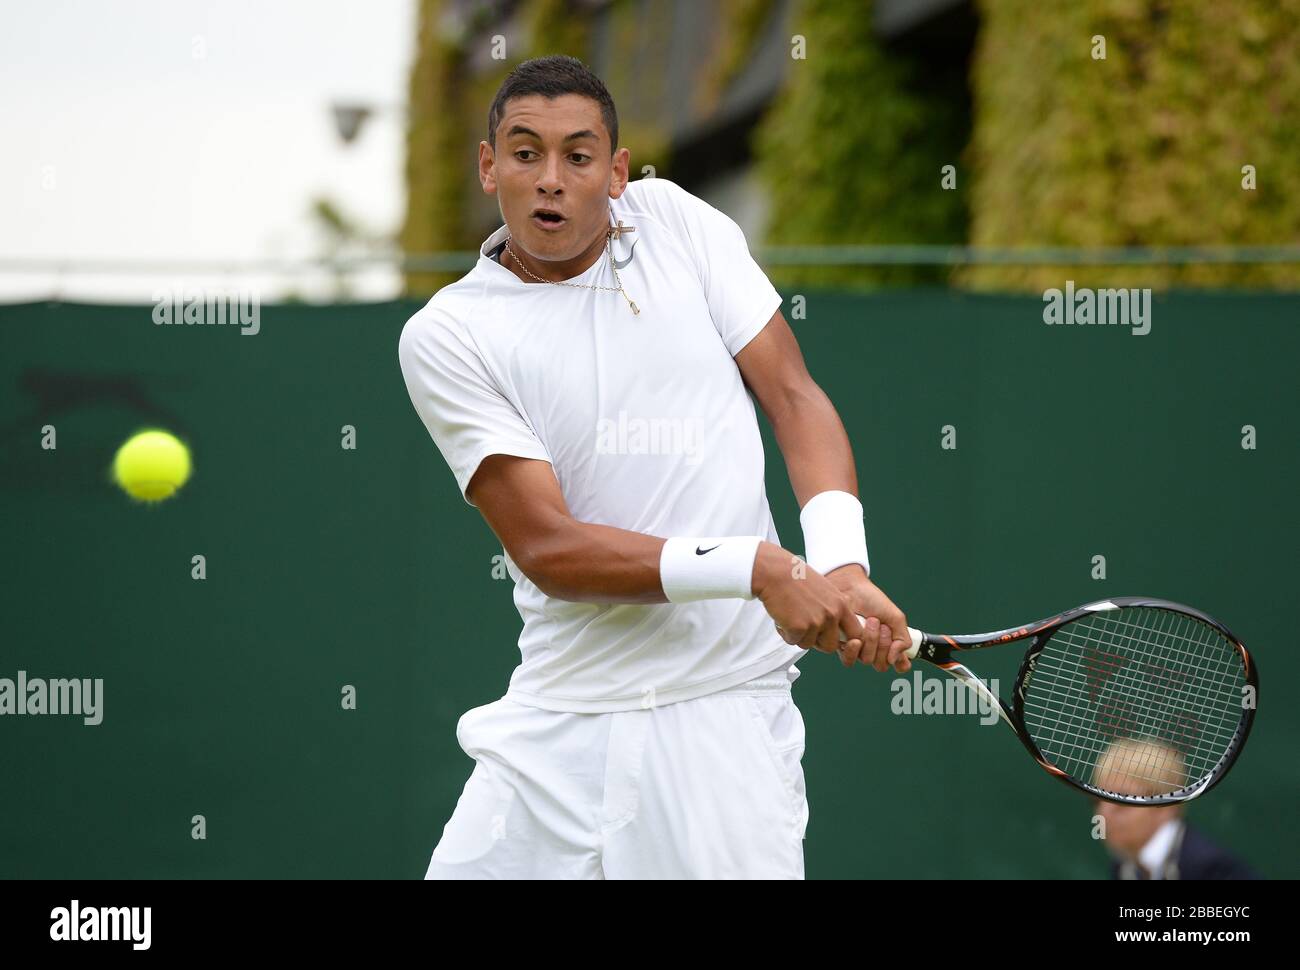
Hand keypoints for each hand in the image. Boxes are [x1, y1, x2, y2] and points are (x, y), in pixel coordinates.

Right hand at [752, 542, 865, 659]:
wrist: (775, 572)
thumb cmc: (795, 578)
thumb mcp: (824, 590)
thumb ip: (832, 608)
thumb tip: (833, 628)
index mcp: (840, 604)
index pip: (855, 633)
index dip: (843, 639)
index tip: (830, 635)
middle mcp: (831, 614)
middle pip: (830, 646)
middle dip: (816, 642)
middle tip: (804, 630)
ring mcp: (816, 622)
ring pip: (808, 644)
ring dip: (798, 636)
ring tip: (790, 618)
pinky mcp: (799, 628)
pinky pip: (793, 641)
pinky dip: (785, 633)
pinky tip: (782, 617)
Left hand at [825, 565, 911, 673]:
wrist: (851, 589)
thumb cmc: (873, 600)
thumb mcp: (896, 618)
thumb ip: (903, 640)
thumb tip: (894, 661)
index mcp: (890, 644)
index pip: (899, 664)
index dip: (900, 662)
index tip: (900, 657)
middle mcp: (875, 650)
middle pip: (882, 664)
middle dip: (884, 644)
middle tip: (882, 626)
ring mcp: (859, 650)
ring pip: (868, 660)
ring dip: (871, 640)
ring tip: (870, 622)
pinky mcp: (843, 647)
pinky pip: (849, 660)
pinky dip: (854, 649)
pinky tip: (855, 638)